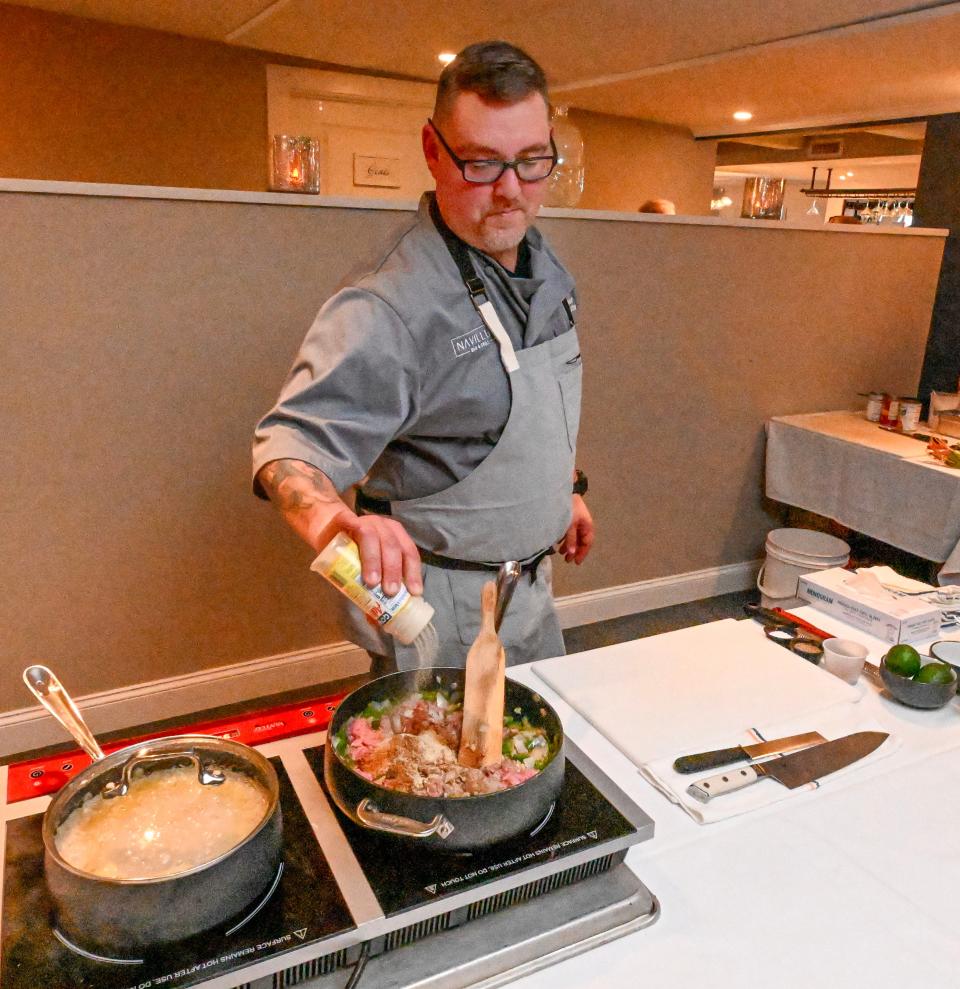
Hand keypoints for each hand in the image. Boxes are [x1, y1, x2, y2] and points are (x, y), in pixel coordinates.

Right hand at [257, 459, 421, 594]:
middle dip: (394, 571)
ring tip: (372, 582)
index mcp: (396, 539)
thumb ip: (371, 592)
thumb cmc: (350, 553)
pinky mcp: (349, 519)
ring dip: (375, 561)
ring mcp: (368, 521)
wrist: (326, 529)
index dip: (413, 573)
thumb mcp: (363, 572)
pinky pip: (355, 528)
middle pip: (395, 548)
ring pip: (376, 539)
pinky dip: (357, 538)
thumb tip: (378, 622)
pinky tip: (353, 555)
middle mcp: (386, 527)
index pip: (410, 555)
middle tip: (390, 591)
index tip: (414, 592)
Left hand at [559, 494, 593, 564]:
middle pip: (580, 541)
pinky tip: (558, 542)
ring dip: (568, 545)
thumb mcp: (570, 525)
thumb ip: (570, 539)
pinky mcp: (570, 518)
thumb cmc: (569, 509)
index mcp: (587, 526)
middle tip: (567, 560)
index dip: (582, 553)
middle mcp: (584, 524)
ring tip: (561, 552)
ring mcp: (577, 521)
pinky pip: (569, 531)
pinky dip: (565, 538)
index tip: (576, 562)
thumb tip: (572, 553)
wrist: (563, 492)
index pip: (587, 543)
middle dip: (574, 551)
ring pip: (574, 536)